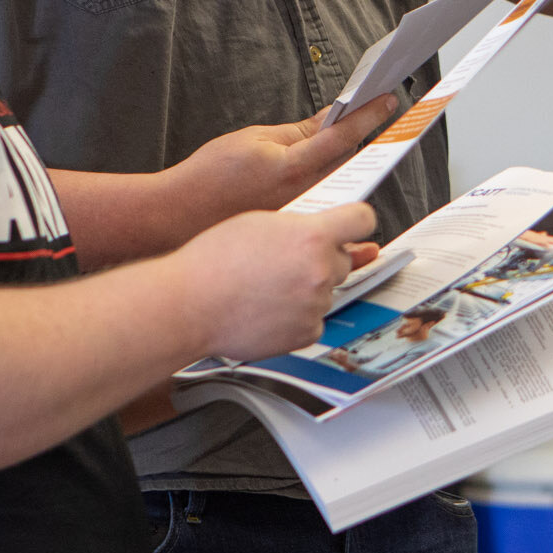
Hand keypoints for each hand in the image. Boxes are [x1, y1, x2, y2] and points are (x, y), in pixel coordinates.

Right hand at [164, 96, 397, 215]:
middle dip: (358, 141)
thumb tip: (328, 120)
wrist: (178, 217)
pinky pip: (323, 211)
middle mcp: (301, 196)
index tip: (387, 101)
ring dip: (342, 166)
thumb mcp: (253, 139)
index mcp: (291, 167)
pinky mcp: (292, 234)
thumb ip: (297, 132)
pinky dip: (326, 194)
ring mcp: (298, 218)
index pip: (342, 136)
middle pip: (349, 164)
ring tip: (331, 149)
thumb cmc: (208, 176)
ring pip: (339, 188)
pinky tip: (314, 185)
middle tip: (365, 116)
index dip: (368, 115)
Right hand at [179, 203, 375, 361]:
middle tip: (286, 260)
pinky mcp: (306, 333)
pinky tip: (268, 308)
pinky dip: (298, 316)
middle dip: (322, 257)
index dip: (357, 222)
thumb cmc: (214, 261)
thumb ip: (300, 225)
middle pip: (343, 259)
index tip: (352, 227)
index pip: (363, 219)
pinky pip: (314, 319)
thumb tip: (325, 230)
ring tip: (267, 286)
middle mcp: (320, 270)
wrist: (189, 304)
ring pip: (327, 290)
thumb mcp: (259, 222)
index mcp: (312, 236)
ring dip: (307, 288)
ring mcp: (316, 305)